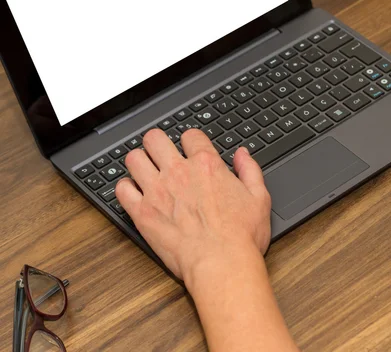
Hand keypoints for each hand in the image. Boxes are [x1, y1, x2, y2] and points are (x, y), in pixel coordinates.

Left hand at [115, 129, 271, 280]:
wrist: (221, 264)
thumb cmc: (241, 236)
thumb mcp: (259, 198)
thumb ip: (250, 170)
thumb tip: (242, 155)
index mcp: (207, 166)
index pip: (190, 135)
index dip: (191, 140)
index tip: (191, 149)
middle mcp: (179, 173)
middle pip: (154, 139)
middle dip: (157, 143)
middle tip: (161, 153)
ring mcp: (157, 192)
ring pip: (133, 159)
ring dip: (139, 162)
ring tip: (145, 171)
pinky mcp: (143, 213)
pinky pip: (121, 190)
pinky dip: (125, 188)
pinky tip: (134, 193)